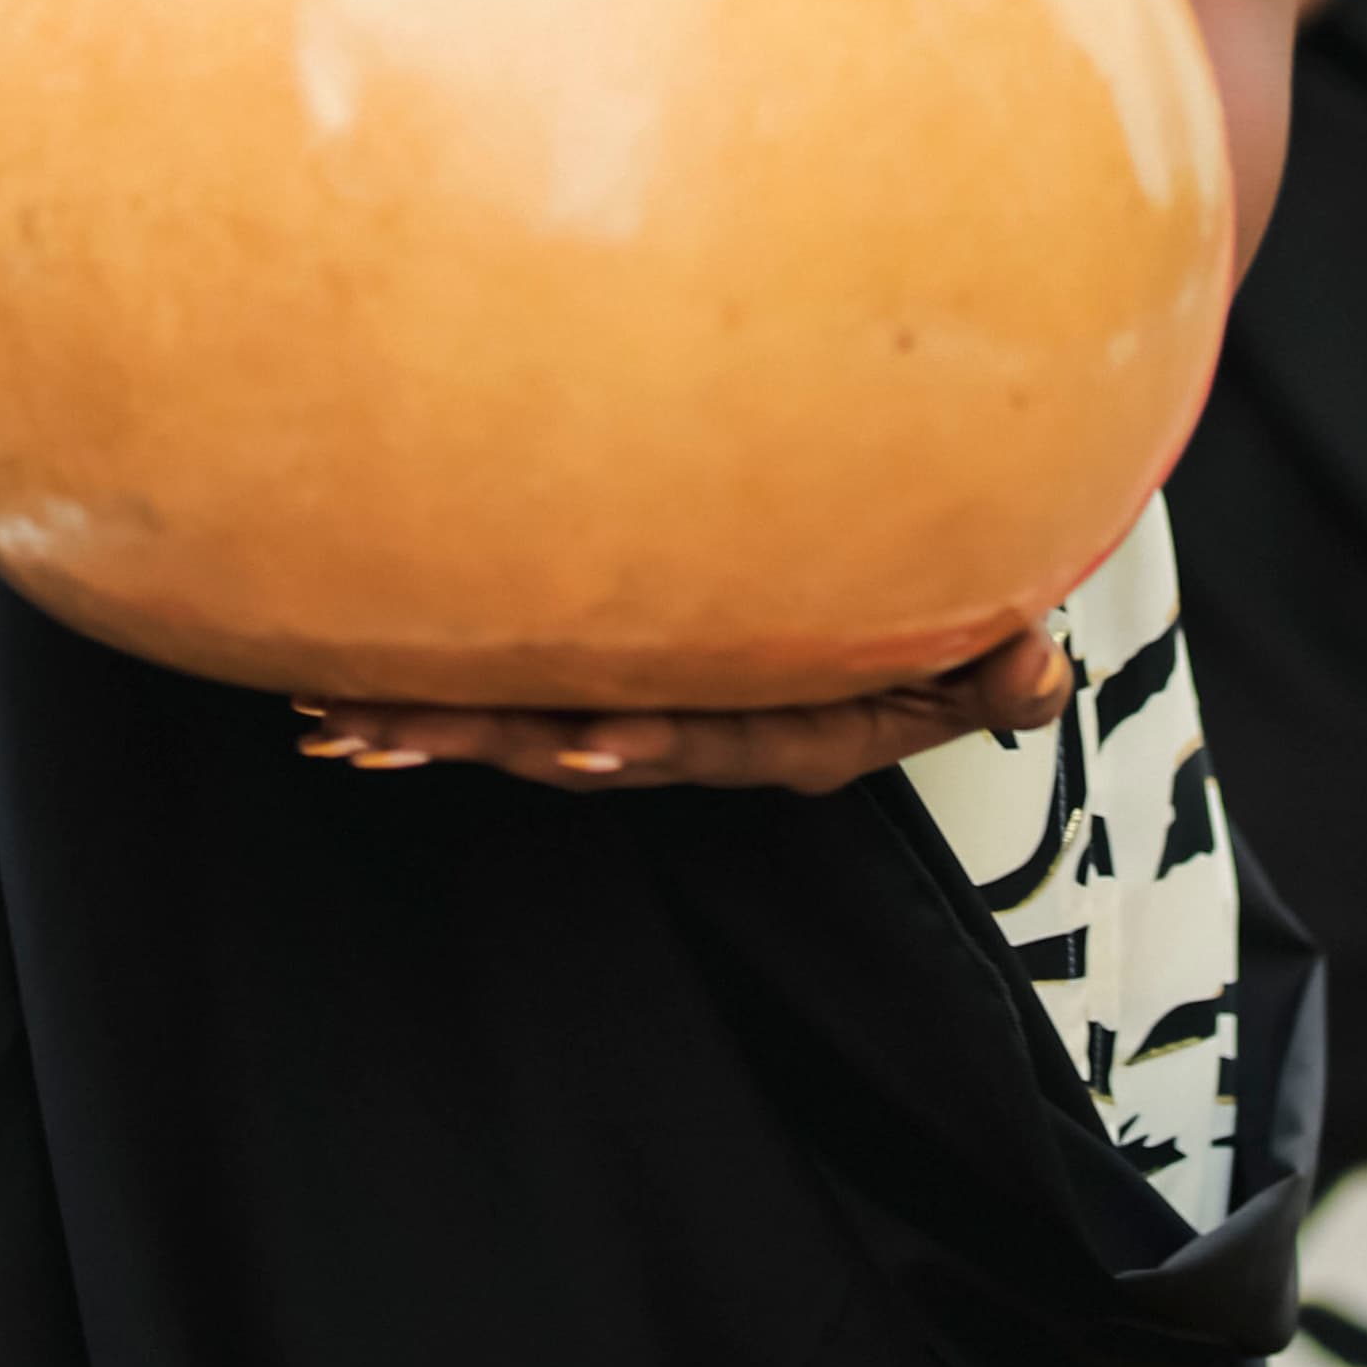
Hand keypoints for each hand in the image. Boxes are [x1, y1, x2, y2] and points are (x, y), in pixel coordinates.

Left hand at [290, 623, 1073, 798]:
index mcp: (783, 735)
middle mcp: (700, 736)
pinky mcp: (617, 679)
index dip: (641, 742)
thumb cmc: (937, 628)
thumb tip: (1041, 666)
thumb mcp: (983, 662)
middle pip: (575, 742)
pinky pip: (520, 689)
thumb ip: (1002, 673)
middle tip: (359, 729)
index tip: (576, 744)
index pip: (699, 740)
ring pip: (526, 725)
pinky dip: (439, 694)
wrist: (908, 623)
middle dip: (470, 737)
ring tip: (325, 722)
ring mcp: (652, 712)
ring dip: (427, 724)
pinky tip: (349, 698)